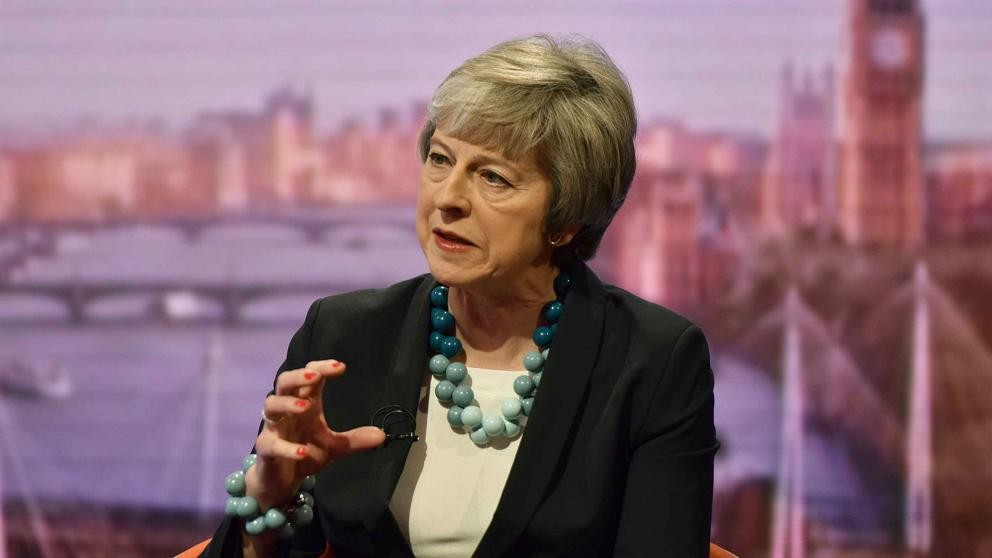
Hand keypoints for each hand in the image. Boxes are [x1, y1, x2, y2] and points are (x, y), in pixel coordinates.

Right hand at [245, 359, 385, 509]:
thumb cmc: (305, 452)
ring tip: (305, 406)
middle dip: (298, 376)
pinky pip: (272, 444)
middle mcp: (287, 411)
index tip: (341, 367)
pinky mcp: (265, 449)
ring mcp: (274, 428)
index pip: (309, 377)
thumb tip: (383, 435)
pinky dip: (287, 448)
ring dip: (287, 403)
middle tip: (315, 376)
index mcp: (304, 403)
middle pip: (284, 383)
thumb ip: (355, 440)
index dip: (321, 368)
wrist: (282, 480)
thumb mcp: (334, 446)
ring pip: (271, 406)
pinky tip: (302, 452)